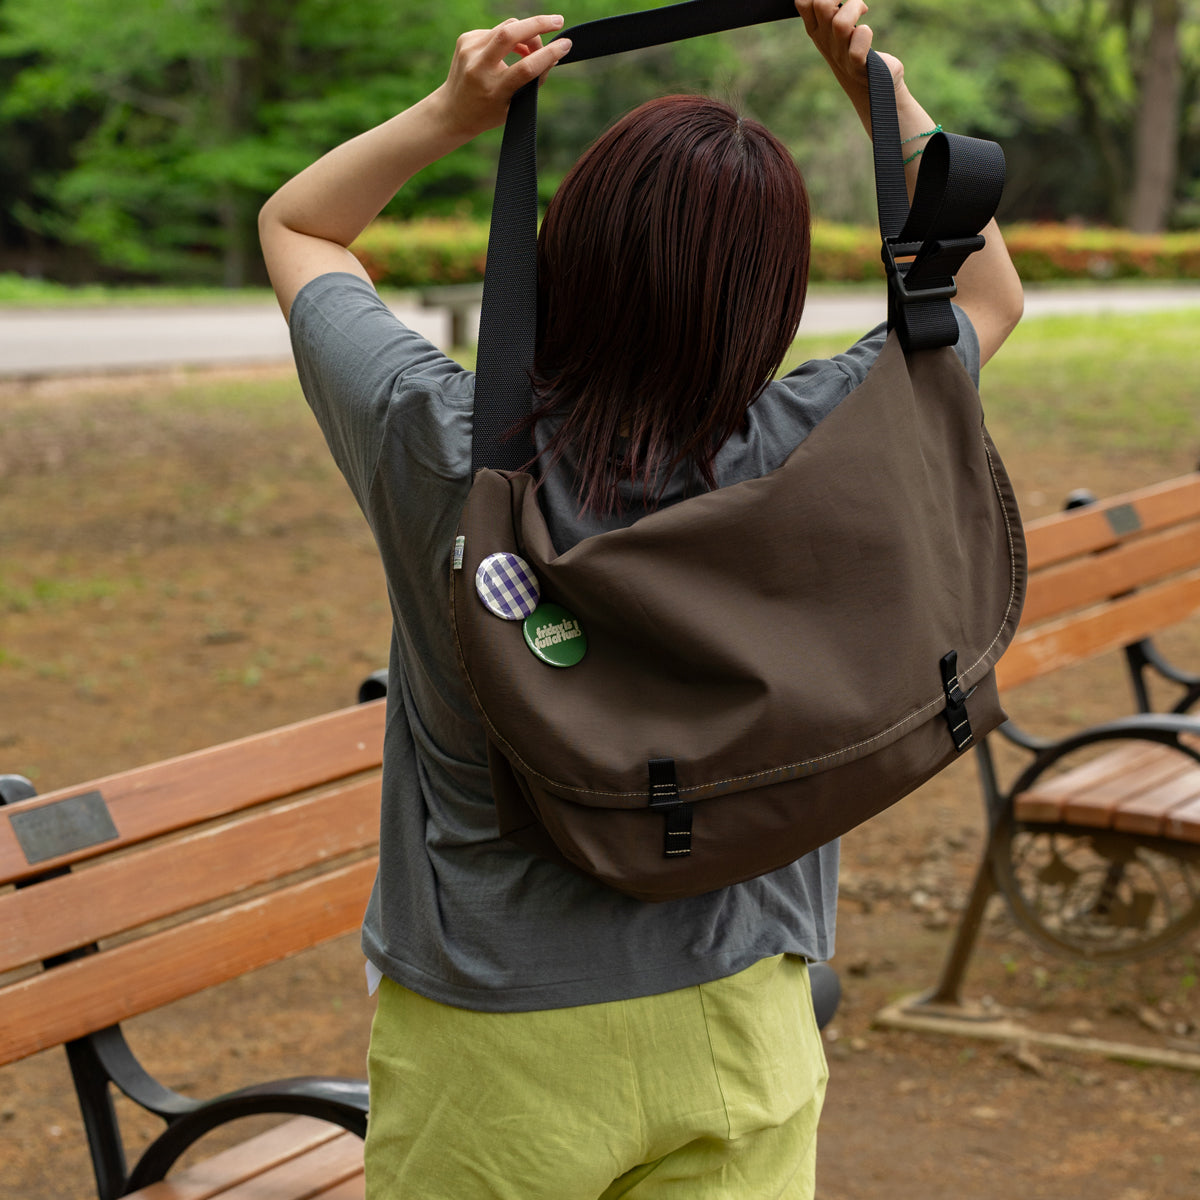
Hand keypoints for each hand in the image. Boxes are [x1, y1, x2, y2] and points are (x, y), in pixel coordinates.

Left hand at [434, 16, 572, 139]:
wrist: (451, 111)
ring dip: (526, 34)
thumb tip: (553, 54)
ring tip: (533, 49)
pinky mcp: (465, 39)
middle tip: (559, 21)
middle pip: (510, 33)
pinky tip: (509, 52)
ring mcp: (469, 50)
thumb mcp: (513, 105)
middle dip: (538, 24)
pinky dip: (509, 38)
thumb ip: (532, 81)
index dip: (547, 55)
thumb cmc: (488, 112)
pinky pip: (496, 31)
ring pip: (507, 28)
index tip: (565, 46)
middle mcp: (478, 67)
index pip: (524, 68)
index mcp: (493, 90)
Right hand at [795, 0, 903, 127]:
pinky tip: (866, 32)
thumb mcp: (837, 29)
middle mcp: (826, 42)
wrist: (871, 89)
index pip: (804, 3)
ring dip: (855, 8)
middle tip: (851, 1)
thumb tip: (829, 0)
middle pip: (820, 5)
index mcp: (817, 31)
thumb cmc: (856, 52)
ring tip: (863, 10)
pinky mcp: (858, 68)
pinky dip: (864, 35)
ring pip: (840, 24)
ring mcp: (840, 56)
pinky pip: (857, 50)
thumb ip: (831, 10)